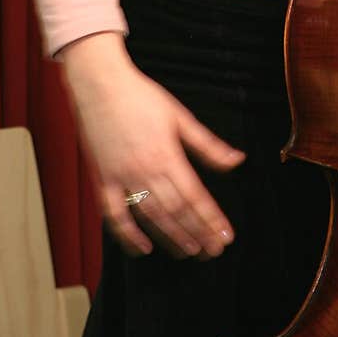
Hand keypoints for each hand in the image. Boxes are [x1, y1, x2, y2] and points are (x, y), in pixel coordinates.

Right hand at [60, 32, 244, 259]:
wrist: (100, 84)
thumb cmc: (141, 96)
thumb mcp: (180, 116)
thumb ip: (208, 144)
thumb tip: (237, 160)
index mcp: (167, 155)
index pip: (194, 196)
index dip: (211, 219)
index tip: (225, 236)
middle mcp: (145, 171)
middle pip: (175, 211)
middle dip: (197, 233)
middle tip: (213, 251)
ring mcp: (121, 177)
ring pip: (149, 217)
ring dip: (171, 237)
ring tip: (190, 252)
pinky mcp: (102, 179)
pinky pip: (114, 215)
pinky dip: (127, 235)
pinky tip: (144, 248)